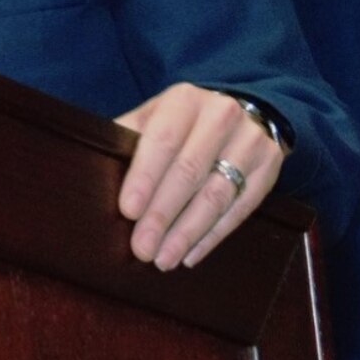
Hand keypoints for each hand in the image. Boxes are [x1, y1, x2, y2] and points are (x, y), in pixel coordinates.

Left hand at [114, 84, 287, 269]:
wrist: (243, 112)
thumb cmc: (182, 123)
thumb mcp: (153, 118)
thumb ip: (127, 139)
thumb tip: (92, 173)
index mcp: (184, 100)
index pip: (163, 140)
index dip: (145, 177)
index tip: (128, 211)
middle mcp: (221, 115)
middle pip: (189, 171)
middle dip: (163, 215)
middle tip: (142, 248)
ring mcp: (250, 141)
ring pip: (216, 194)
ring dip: (187, 232)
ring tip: (164, 259)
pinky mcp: (268, 167)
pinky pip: (240, 208)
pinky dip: (213, 235)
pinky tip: (191, 255)